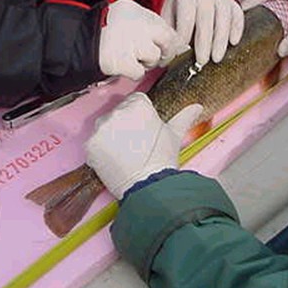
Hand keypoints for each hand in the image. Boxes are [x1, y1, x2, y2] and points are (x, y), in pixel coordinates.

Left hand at [85, 92, 202, 199]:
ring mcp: (102, 128)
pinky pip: (94, 144)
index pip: (134, 102)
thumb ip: (183, 117)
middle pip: (117, 113)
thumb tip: (196, 107)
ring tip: (124, 153)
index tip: (142, 131)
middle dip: (123, 126)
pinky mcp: (91, 144)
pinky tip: (113, 160)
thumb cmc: (163, 159)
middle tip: (134, 144)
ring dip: (110, 137)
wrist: (148, 185)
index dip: (139, 117)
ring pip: (104, 127)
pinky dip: (100, 152)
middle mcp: (118, 111)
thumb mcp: (174, 135)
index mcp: (138, 105)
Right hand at [99, 0, 188, 79]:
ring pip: (153, 58)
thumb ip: (142, 21)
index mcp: (136, 11)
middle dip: (167, 52)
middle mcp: (137, 25)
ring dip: (146, 63)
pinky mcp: (124, 62)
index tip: (168, 46)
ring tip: (133, 59)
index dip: (168, 39)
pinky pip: (139, 72)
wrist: (76, 40)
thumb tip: (166, 37)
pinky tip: (125, 67)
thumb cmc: (99, 29)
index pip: (164, 25)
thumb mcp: (122, 14)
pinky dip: (134, 73)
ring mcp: (132, 44)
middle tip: (161, 58)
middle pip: (166, 40)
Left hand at [161, 0, 243, 64]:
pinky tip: (233, 42)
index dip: (184, 38)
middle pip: (205, 21)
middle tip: (202, 61)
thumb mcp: (170, 7)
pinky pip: (237, 15)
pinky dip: (237, 29)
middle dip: (204, 43)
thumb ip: (170, 26)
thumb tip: (169, 50)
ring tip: (217, 58)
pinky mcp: (232, 2)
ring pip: (223, 20)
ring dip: (220, 40)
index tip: (182, 53)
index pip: (186, 19)